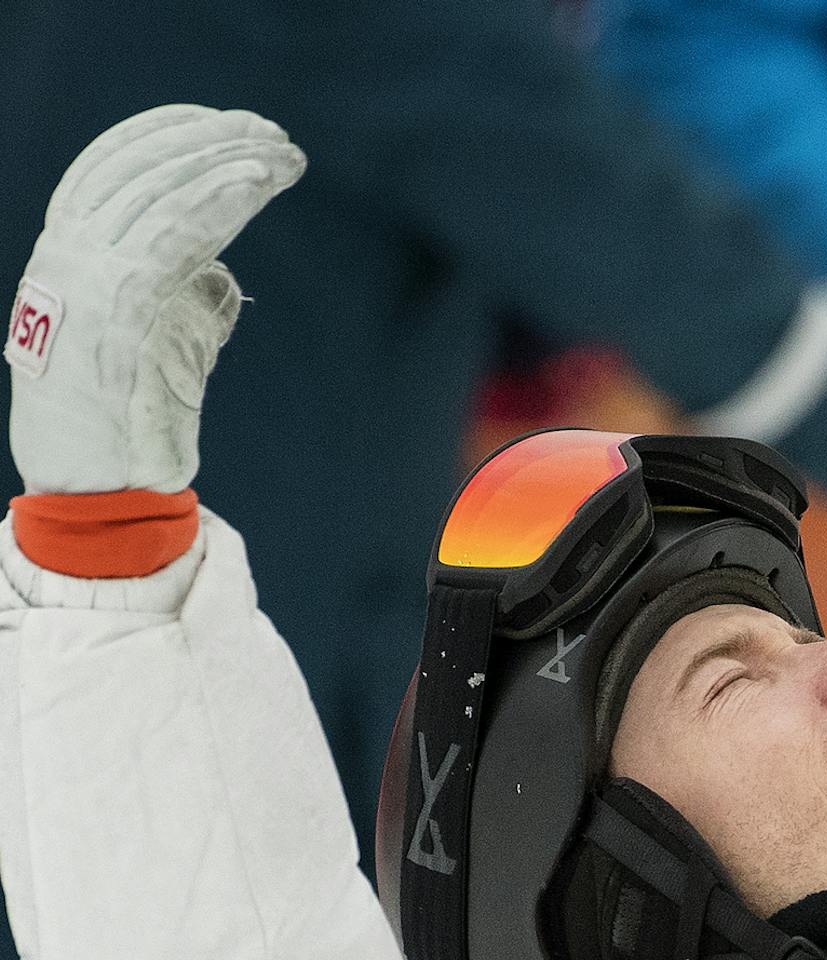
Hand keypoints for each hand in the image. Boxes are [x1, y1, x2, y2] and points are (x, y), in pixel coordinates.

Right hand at [8, 106, 304, 495]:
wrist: (102, 489)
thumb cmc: (132, 421)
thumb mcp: (161, 344)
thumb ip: (182, 299)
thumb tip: (219, 269)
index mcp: (70, 256)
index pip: (112, 167)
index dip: (169, 134)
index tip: (231, 124)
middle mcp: (66, 255)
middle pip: (140, 169)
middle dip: (209, 142)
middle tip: (275, 136)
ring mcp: (83, 279)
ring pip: (157, 192)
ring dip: (223, 164)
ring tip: (280, 155)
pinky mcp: (113, 309)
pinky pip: (168, 235)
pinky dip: (213, 201)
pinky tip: (254, 183)